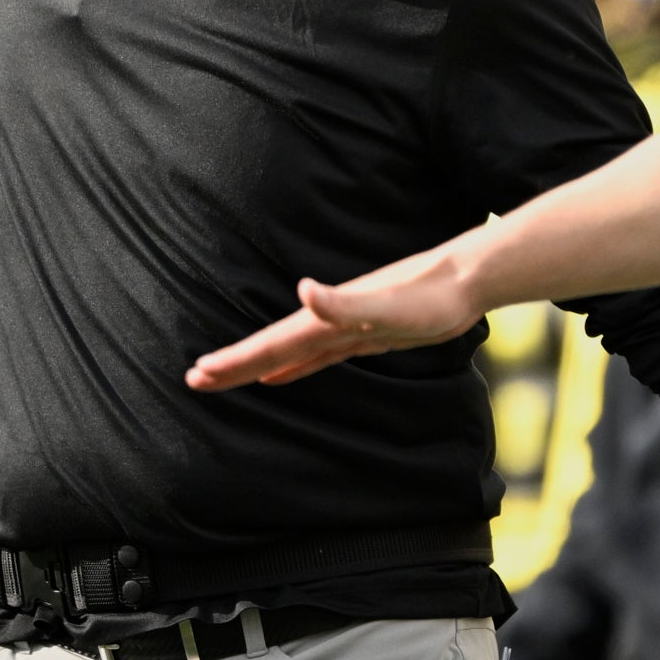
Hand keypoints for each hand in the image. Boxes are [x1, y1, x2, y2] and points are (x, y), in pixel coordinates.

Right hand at [185, 245, 481, 390]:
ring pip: (289, 352)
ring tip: (224, 375)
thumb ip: (345, 303)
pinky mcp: (364, 336)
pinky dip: (293, 366)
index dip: (236, 361)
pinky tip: (280, 375)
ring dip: (256, 365)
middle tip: (194, 380)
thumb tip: (304, 290)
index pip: (271, 344)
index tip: (199, 374)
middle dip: (233, 365)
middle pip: (271, 348)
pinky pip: (317, 356)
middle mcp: (329, 320)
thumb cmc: (431, 296)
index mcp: (326, 318)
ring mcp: (345, 328)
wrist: (465, 279)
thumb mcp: (389, 306)